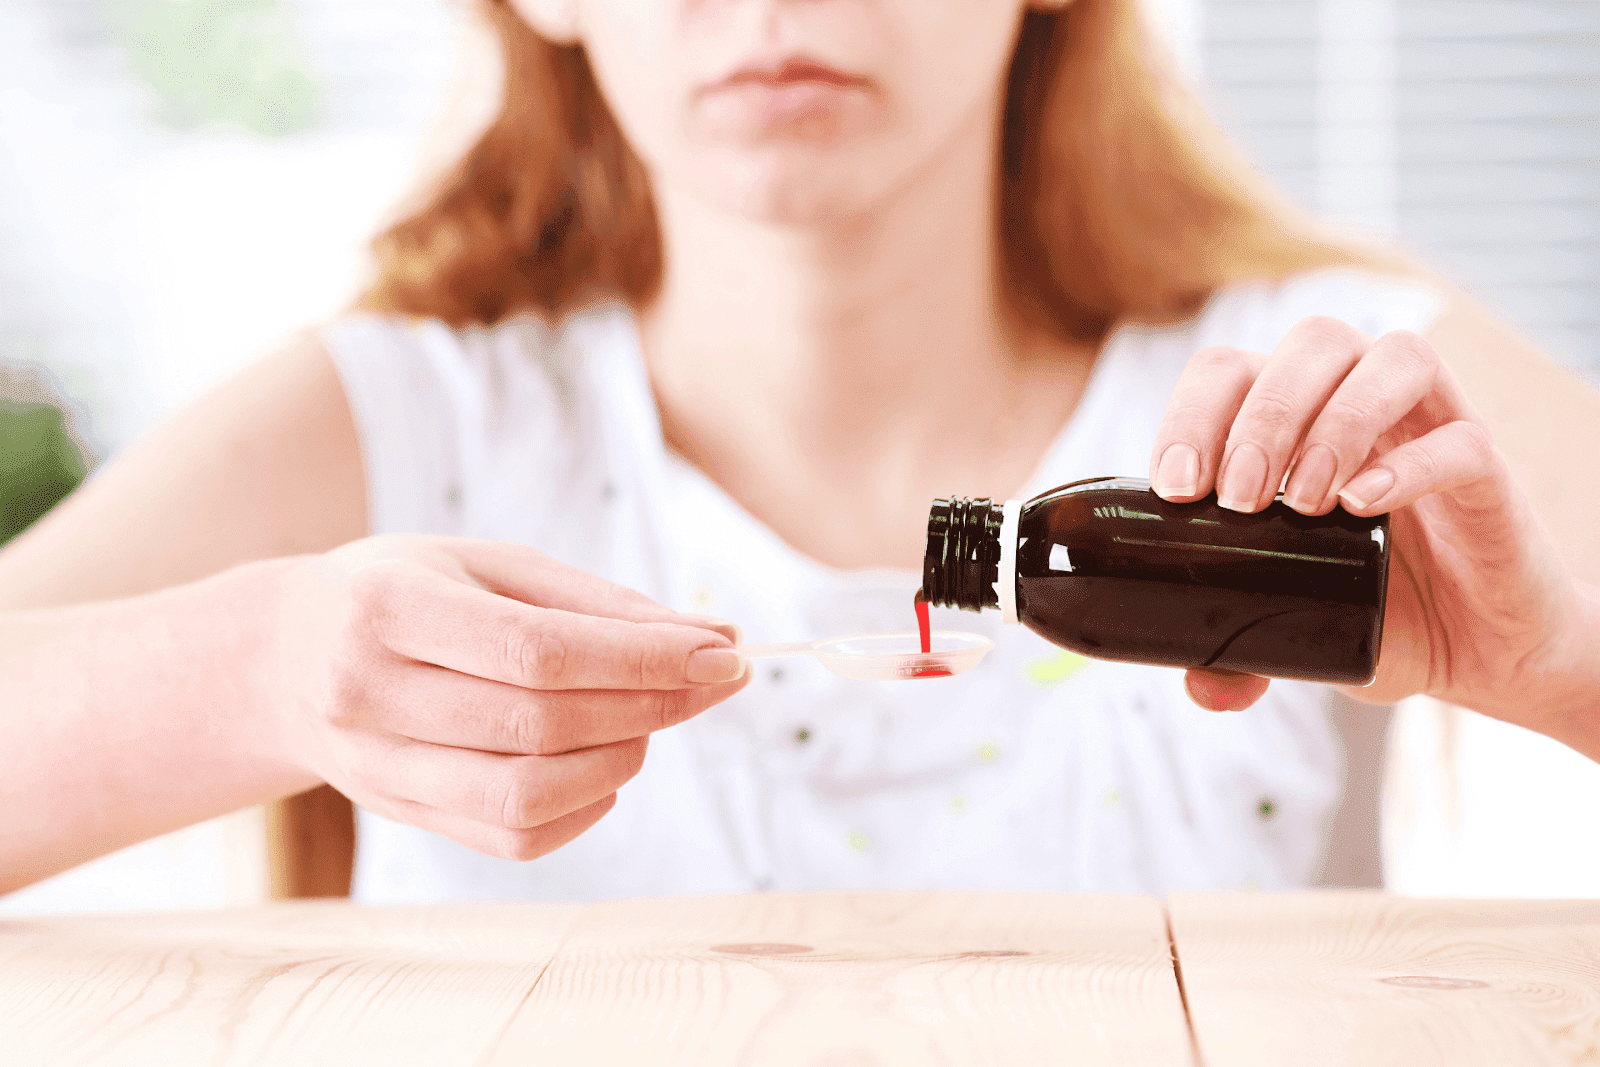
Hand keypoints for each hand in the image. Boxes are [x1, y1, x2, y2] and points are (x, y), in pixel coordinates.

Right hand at [262, 536, 747, 859]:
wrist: (284, 657)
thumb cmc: (406, 591)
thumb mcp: (489, 564)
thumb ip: (598, 602)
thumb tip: (714, 635)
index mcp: (387, 606)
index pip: (537, 651)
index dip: (643, 658)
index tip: (724, 653)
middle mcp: (368, 692)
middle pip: (539, 724)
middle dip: (651, 705)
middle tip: (711, 679)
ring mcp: (375, 767)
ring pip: (527, 796)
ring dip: (622, 760)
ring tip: (650, 718)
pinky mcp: (398, 813)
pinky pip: (511, 838)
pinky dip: (584, 809)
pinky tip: (606, 765)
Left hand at [1147, 316, 1591, 744]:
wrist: (1482, 652)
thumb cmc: (1379, 610)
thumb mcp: (1293, 629)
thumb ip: (1241, 653)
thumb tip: (1203, 686)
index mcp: (1296, 417)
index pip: (1233, 370)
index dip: (1195, 412)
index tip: (1178, 487)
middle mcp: (1361, 400)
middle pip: (1312, 343)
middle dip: (1262, 414)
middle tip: (1238, 499)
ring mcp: (1430, 426)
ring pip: (1391, 358)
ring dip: (1333, 422)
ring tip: (1304, 504)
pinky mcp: (1488, 471)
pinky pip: (1459, 440)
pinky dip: (1407, 466)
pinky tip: (1363, 506)